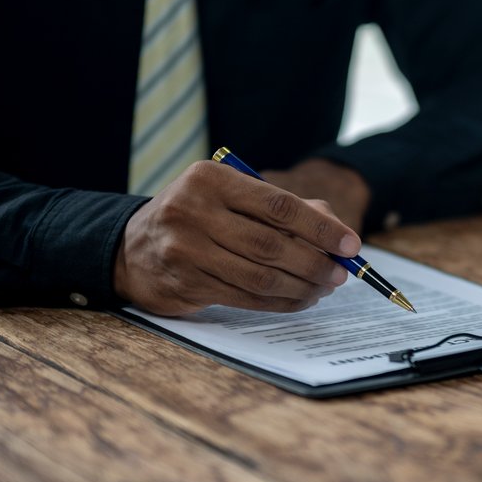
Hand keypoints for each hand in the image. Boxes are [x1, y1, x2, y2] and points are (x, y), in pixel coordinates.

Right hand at [113, 160, 360, 315]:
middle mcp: (193, 212)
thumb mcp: (230, 195)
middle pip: (271, 245)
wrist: (131, 248)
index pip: (279, 204)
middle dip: (315, 263)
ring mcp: (185, 251)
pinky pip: (245, 298)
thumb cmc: (197, 216)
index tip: (350, 244)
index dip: (320, 228)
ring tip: (323, 288)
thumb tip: (334, 231)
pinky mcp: (184, 284)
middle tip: (340, 273)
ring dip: (301, 287)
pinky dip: (279, 302)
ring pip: (260, 276)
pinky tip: (298, 299)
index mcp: (210, 179)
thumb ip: (283, 206)